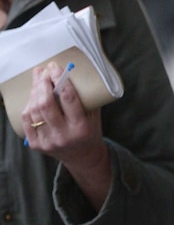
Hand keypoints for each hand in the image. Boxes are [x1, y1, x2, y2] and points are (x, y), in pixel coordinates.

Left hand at [21, 61, 110, 208]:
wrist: (83, 157)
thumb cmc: (91, 131)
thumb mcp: (94, 115)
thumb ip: (85, 98)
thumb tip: (73, 73)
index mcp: (81, 126)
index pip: (68, 98)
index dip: (60, 79)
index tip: (55, 67)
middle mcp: (63, 135)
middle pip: (46, 104)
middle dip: (43, 84)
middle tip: (44, 71)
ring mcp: (47, 141)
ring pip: (34, 111)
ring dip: (34, 92)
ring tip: (38, 80)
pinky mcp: (36, 145)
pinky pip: (27, 121)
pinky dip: (28, 106)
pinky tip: (33, 97)